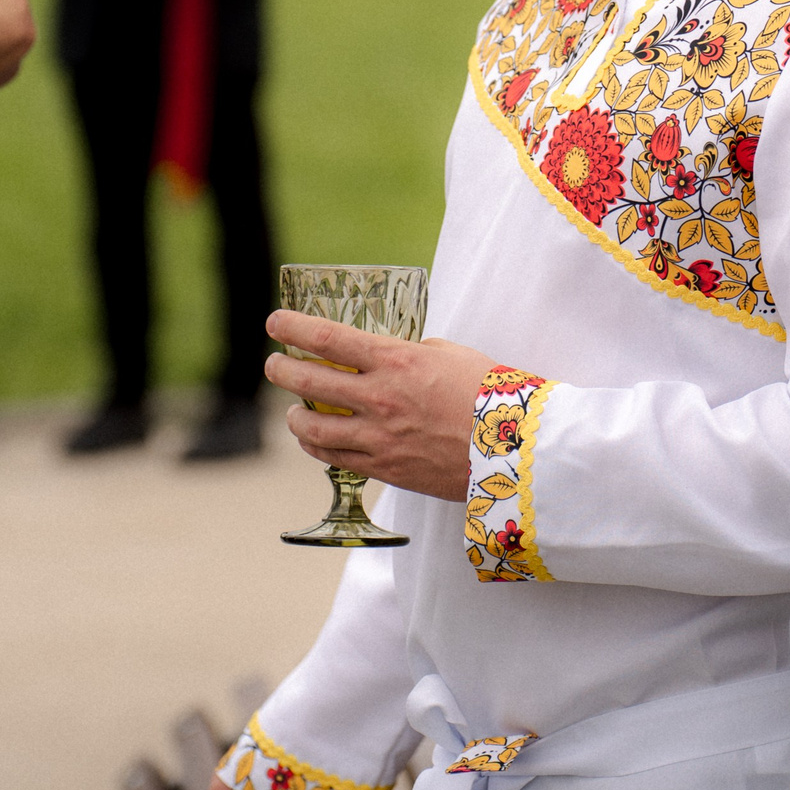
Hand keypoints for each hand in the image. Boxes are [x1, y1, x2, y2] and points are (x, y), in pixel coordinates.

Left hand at [266, 311, 496, 502]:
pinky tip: (313, 440)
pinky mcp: (385, 468)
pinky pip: (335, 457)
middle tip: (274, 365)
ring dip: (294, 416)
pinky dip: (316, 446)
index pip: (327, 337)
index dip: (293, 327)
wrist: (516, 447)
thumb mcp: (451, 355)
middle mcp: (379, 397)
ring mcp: (379, 436)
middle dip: (282, 370)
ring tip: (292, 411)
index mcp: (396, 360)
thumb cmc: (490, 394)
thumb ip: (414, 352)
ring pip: (313, 427)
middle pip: (309, 380)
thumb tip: (394, 356)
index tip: (275, 322)